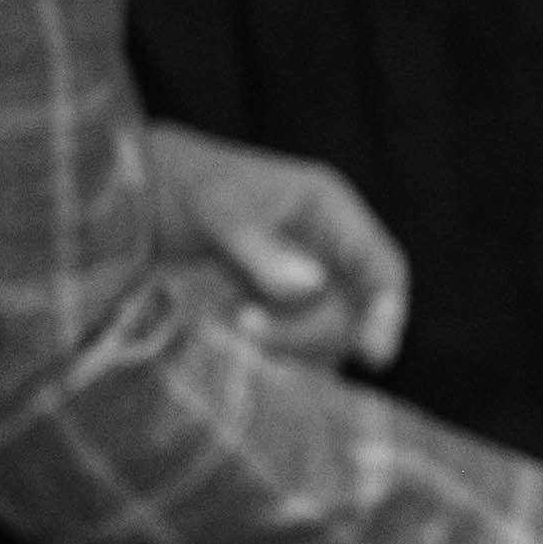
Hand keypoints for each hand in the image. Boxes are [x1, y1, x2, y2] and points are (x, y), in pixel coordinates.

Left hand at [144, 125, 410, 370]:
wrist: (154, 200)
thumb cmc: (196, 191)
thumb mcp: (224, 213)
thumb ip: (265, 251)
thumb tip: (314, 285)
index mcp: (332, 211)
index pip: (383, 268)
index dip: (387, 312)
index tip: (374, 353)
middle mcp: (330, 250)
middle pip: (355, 313)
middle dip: (310, 330)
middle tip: (246, 323)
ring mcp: (310, 282)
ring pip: (327, 335)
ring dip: (289, 341)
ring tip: (233, 321)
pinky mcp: (285, 307)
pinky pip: (299, 343)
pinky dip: (275, 345)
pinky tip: (233, 326)